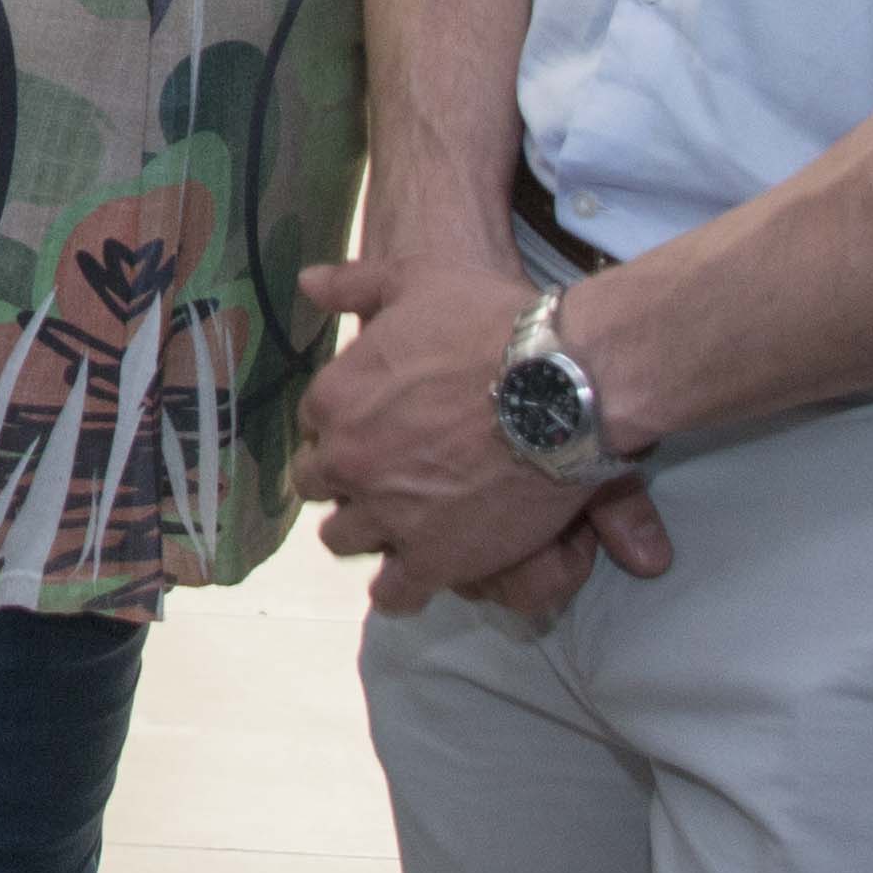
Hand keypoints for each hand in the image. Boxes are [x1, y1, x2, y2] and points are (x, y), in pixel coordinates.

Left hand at [291, 248, 674, 615]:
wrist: (564, 381)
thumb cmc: (492, 322)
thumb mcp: (414, 279)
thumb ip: (354, 284)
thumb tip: (307, 281)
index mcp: (335, 397)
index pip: (314, 424)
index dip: (343, 425)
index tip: (371, 427)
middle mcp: (348, 460)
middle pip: (320, 484)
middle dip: (345, 479)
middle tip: (384, 475)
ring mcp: (387, 513)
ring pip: (346, 539)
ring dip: (367, 531)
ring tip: (399, 524)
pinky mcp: (433, 558)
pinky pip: (394, 592)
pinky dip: (399, 589)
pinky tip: (415, 578)